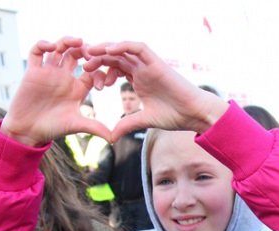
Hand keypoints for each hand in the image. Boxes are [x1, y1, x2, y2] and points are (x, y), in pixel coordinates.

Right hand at [1, 37, 113, 146]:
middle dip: (86, 50)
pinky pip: (37, 51)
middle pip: (77, 54)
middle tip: (92, 53)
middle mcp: (65, 78)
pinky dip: (43, 44)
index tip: (102, 81)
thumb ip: (96, 127)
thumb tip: (115, 138)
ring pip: (60, 48)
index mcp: (78, 88)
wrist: (28, 131)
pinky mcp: (33, 71)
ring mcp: (49, 72)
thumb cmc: (52, 129)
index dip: (100, 70)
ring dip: (68, 42)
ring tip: (77, 41)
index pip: (93, 71)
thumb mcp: (76, 125)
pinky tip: (52, 46)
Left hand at [83, 41, 228, 139]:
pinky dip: (123, 46)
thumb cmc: (174, 116)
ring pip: (123, 49)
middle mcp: (142, 69)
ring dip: (106, 49)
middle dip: (98, 60)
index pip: (115, 69)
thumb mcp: (144, 120)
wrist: (193, 114)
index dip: (101, 73)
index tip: (92, 84)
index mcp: (138, 79)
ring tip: (90, 54)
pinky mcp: (156, 62)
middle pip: (115, 57)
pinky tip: (108, 51)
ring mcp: (149, 64)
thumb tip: (110, 137)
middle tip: (85, 68)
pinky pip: (137, 48)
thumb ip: (127, 124)